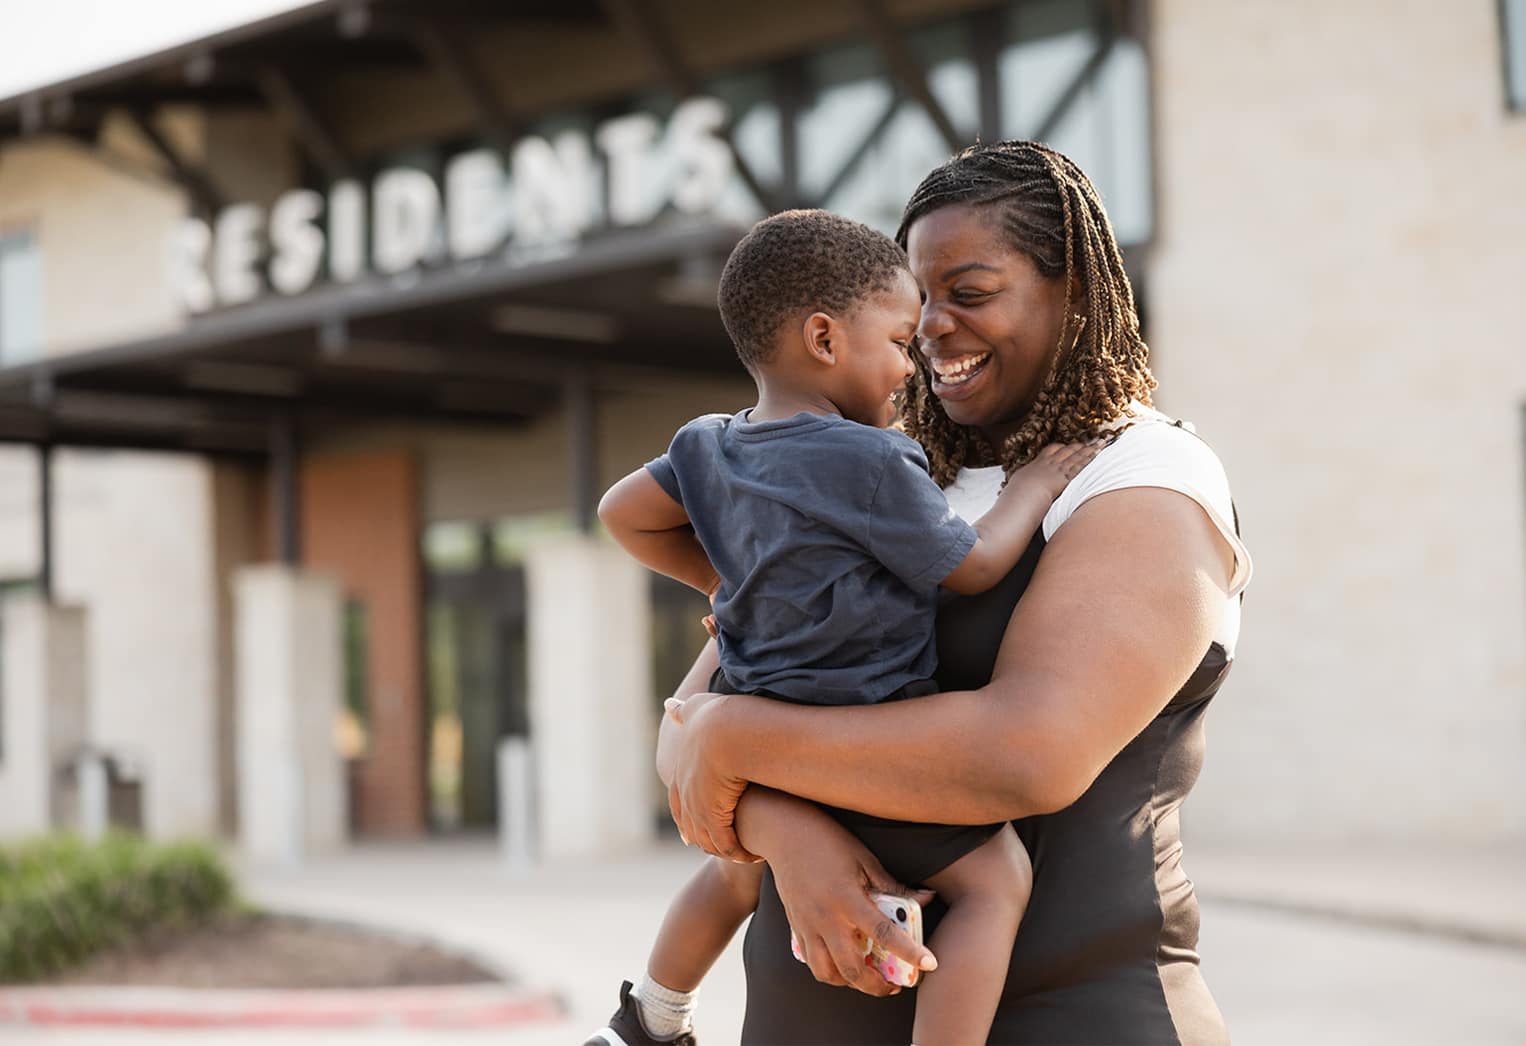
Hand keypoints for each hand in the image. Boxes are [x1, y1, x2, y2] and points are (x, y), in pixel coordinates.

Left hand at [659, 692, 753, 860]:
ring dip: (723, 848)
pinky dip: (738, 852)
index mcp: (681, 769)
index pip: (679, 800)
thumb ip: (685, 710)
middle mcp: (685, 791)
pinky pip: (726, 843)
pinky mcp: (713, 815)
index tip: (688, 830)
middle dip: (698, 837)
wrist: (727, 731)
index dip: (685, 815)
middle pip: (689, 823)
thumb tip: (668, 704)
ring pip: (707, 838)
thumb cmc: (719, 715)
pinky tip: (753, 855)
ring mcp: (697, 805)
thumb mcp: (697, 709)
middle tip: (709, 848)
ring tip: (740, 854)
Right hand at [757, 795, 936, 995]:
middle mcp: (825, 918)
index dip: (910, 952)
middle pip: (852, 969)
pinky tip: (843, 963)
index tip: (930, 964)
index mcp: (847, 899)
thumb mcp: (865, 859)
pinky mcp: (796, 927)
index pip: (884, 933)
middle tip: (894, 985)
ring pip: (827, 973)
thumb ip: (894, 886)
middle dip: (876, 986)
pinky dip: (829, 971)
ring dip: (850, 983)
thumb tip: (926, 899)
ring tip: (867, 977)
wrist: (784, 832)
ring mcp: (807, 926)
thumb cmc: (828, 841)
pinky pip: (812, 962)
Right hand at [1010, 440, 1101, 498]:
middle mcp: (1050, 463)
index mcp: (1037, 463)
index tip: (1066, 446)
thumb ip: (1023, 480)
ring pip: (1076, 455)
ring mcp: (1059, 468)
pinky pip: (1080, 464)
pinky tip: (1097, 452)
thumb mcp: (1018, 482)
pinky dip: (1090, 457)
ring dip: (1089, 448)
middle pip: (1066, 450)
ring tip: (1100, 443)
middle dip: (1078, 446)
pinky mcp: (1067, 476)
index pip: (1051, 450)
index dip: (1060, 448)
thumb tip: (1019, 484)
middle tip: (1088, 442)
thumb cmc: (1018, 492)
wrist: (1024, 494)